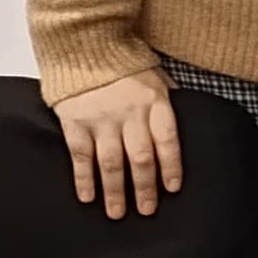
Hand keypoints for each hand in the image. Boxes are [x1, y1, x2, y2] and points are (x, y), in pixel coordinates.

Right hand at [54, 69, 182, 219]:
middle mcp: (130, 113)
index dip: (171, 166)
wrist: (85, 44)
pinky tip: (87, 197)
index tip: (173, 188)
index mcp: (154, 102)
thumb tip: (183, 124)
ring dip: (115, 191)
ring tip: (117, 213)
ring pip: (111, 162)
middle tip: (146, 211)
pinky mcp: (75, 122)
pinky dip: (84, 178)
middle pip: (140, 158)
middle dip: (145, 188)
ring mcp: (101, 119)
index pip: (167, 140)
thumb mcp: (156, 78)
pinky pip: (81, 156)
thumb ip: (166, 103)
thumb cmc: (125, 64)